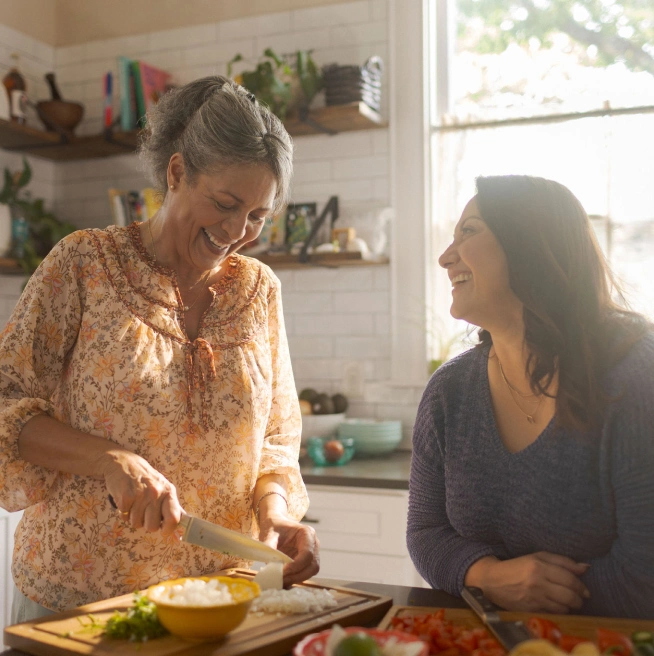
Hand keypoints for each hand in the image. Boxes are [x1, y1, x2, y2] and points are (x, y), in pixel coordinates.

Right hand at [101, 449, 182, 535]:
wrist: (124, 463)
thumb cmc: (146, 479)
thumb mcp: (163, 488)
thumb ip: (172, 505)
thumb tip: (184, 522)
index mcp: (168, 492)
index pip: (173, 519)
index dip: (168, 529)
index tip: (163, 529)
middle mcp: (156, 493)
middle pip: (152, 527)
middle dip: (146, 523)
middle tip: (144, 510)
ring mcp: (140, 494)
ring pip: (136, 524)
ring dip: (133, 517)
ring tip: (134, 503)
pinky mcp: (126, 496)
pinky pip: (124, 517)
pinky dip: (123, 512)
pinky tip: (126, 500)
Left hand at [258, 514, 319, 585]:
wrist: (276, 525)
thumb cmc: (274, 527)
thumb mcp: (269, 534)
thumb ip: (269, 548)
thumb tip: (269, 566)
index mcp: (307, 533)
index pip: (307, 553)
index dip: (296, 565)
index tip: (283, 572)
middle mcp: (313, 544)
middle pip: (313, 565)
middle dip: (298, 575)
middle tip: (282, 580)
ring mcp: (312, 553)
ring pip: (310, 572)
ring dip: (297, 579)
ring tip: (281, 581)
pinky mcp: (307, 562)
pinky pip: (305, 573)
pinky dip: (295, 579)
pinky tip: (284, 580)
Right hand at [466, 552, 589, 612]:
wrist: (493, 580)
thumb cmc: (517, 567)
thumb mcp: (536, 557)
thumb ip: (562, 561)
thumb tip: (585, 567)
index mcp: (539, 566)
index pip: (569, 578)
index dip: (581, 585)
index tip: (585, 590)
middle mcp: (537, 582)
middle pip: (569, 594)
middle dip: (580, 598)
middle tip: (581, 598)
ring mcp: (534, 597)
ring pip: (564, 606)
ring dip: (571, 606)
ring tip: (570, 603)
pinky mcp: (531, 609)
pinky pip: (554, 613)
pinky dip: (560, 611)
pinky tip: (558, 607)